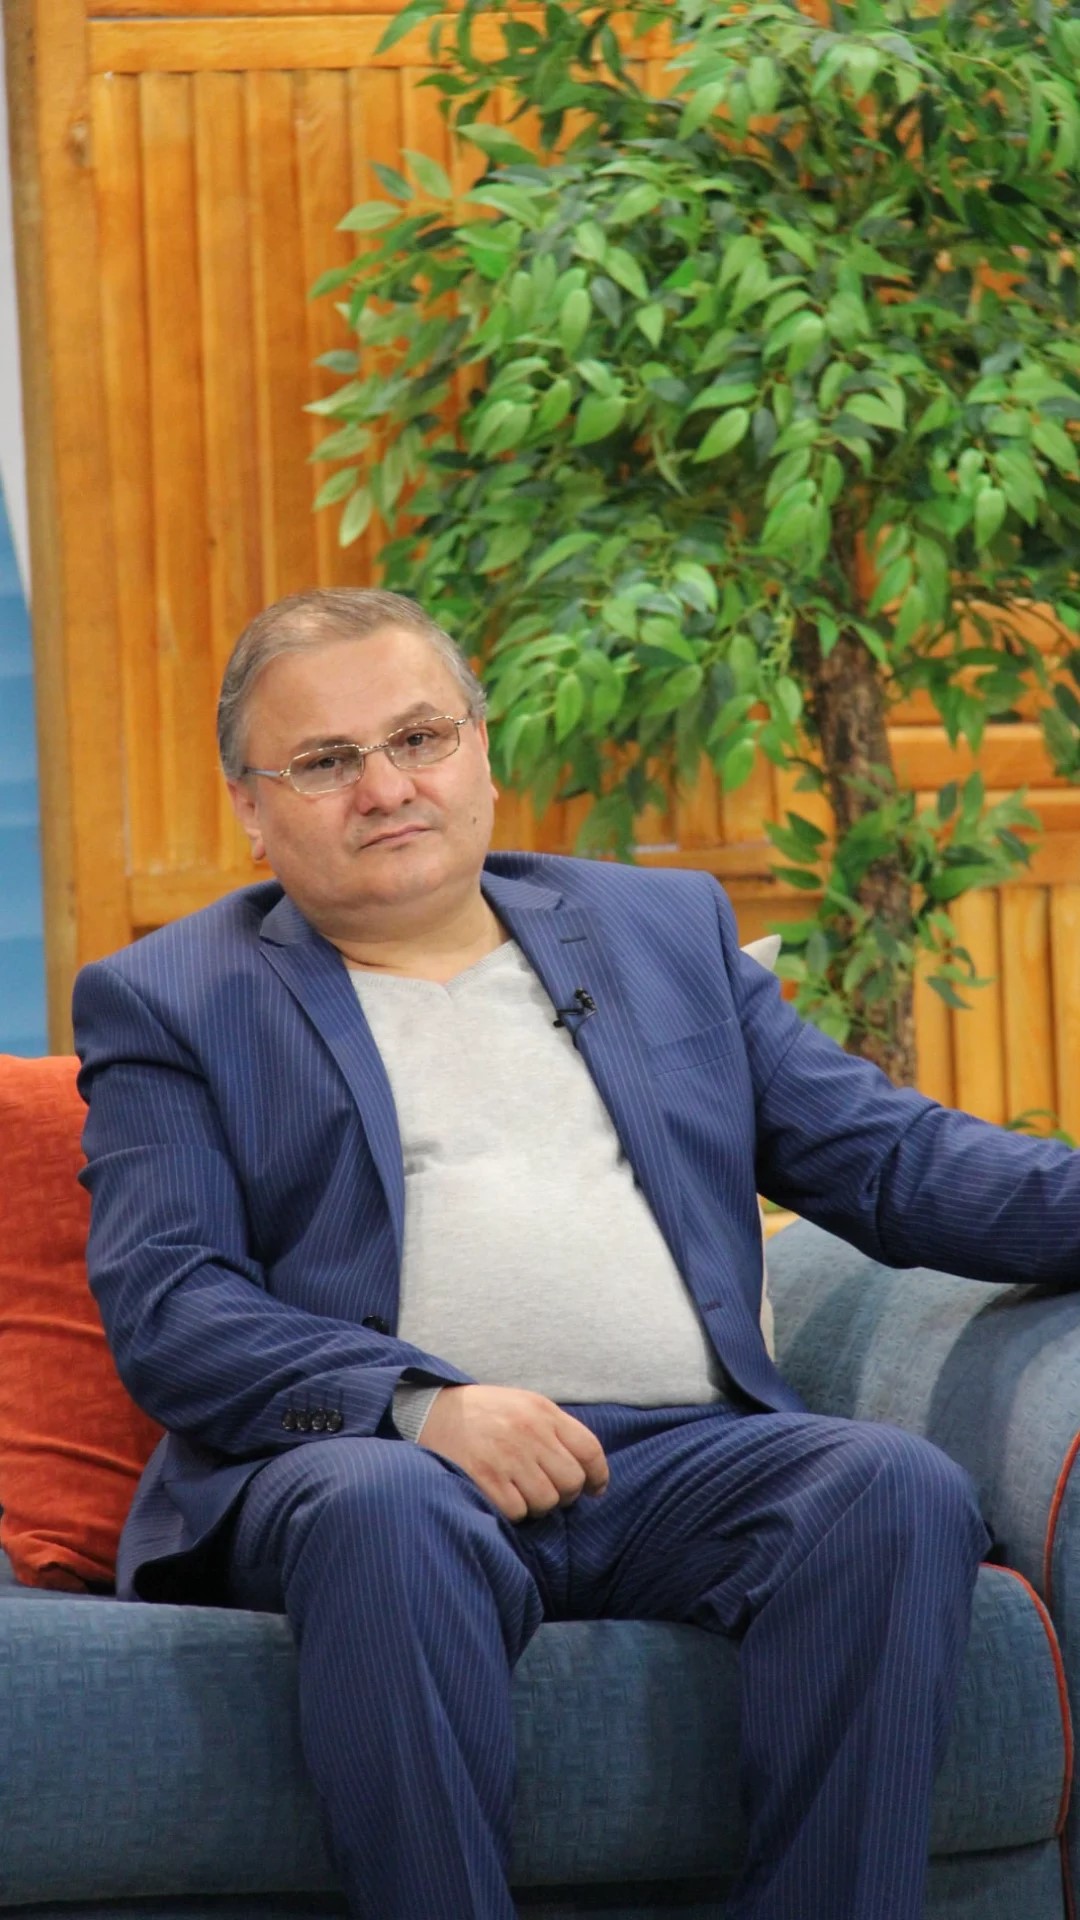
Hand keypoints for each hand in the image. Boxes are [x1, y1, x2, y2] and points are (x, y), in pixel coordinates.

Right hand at [418, 1384, 608, 1521]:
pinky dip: (514, 1511)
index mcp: (542, 1411)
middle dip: (566, 1494)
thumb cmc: (485, 1413)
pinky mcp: (484, 1477)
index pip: (589, 1449)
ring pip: (546, 1501)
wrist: (433, 1411)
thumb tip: (589, 1474)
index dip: (598, 1476)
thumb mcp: (525, 1405)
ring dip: (538, 1505)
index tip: (595, 1489)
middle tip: (549, 1491)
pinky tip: (502, 1496)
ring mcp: (506, 1456)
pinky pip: (517, 1511)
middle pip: (571, 1481)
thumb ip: (556, 1431)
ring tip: (521, 1491)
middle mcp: (528, 1432)